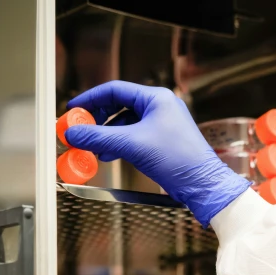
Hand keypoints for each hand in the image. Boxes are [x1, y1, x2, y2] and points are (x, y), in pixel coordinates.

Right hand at [64, 81, 249, 226]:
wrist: (202, 184)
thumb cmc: (177, 159)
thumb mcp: (131, 145)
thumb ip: (99, 137)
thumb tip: (73, 133)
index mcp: (156, 98)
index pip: (114, 90)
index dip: (90, 99)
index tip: (73, 110)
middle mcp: (160, 106)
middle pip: (118, 105)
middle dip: (97, 119)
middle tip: (80, 130)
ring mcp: (162, 124)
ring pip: (125, 123)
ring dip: (107, 134)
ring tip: (93, 147)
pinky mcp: (162, 141)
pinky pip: (133, 136)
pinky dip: (119, 144)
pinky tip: (108, 155)